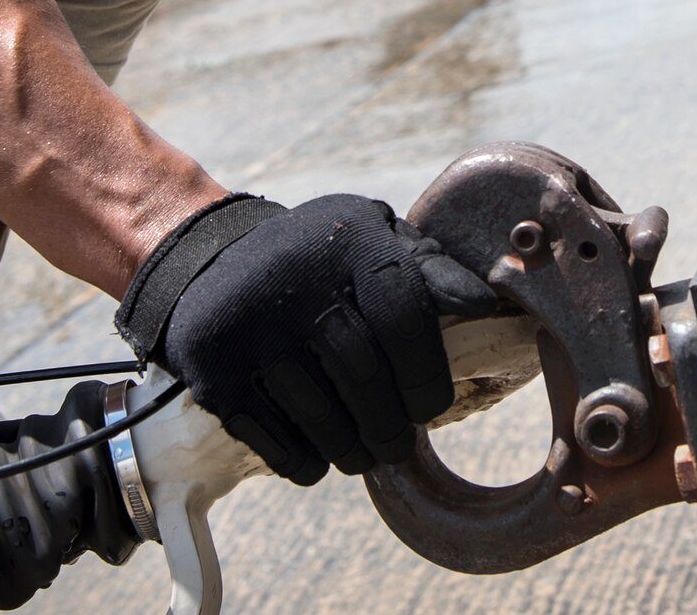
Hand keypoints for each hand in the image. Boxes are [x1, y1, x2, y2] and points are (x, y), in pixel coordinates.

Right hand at [115, 194, 495, 484]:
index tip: (428, 406)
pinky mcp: (212, 364)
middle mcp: (296, 273)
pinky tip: (316, 459)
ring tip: (364, 455)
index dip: (424, 374)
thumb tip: (485, 305)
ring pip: (318, 412)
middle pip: (361, 373)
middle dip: (390, 424)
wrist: (212, 261)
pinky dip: (300, 459)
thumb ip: (430, 271)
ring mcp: (248, 320)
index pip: (404, 315)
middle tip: (397, 443)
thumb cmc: (322, 260)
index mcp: (351, 238)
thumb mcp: (374, 241)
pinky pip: (269, 434)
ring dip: (350, 449)